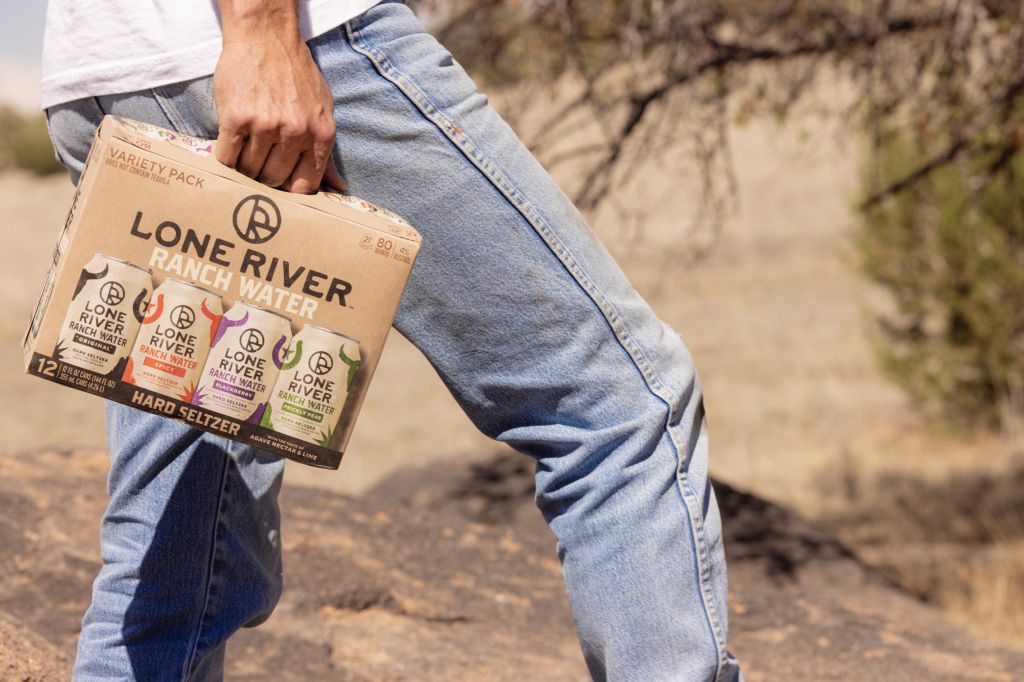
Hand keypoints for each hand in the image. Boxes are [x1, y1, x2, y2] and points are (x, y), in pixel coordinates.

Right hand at [213, 5, 345, 193]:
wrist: (265, 36)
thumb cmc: (296, 74)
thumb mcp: (323, 110)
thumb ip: (327, 151)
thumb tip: (338, 188)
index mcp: (321, 134)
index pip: (306, 185)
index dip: (290, 188)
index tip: (282, 183)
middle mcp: (296, 132)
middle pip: (275, 179)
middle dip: (265, 176)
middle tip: (259, 161)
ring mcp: (266, 126)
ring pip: (250, 170)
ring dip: (244, 165)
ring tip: (245, 149)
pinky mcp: (237, 119)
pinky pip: (227, 157)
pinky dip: (226, 157)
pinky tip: (231, 145)